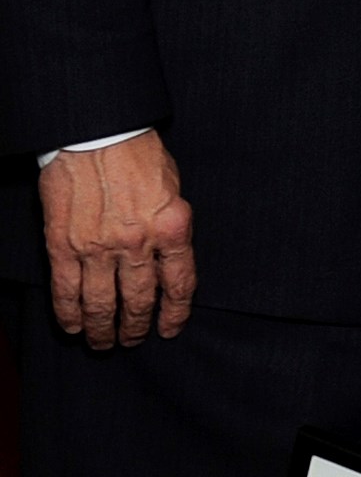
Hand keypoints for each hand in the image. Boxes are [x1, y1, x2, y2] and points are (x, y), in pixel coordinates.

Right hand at [38, 131, 195, 348]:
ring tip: (103, 342)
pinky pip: (66, 290)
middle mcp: (137, 244)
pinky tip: (73, 326)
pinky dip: (69, 313)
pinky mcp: (64, 245)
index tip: (170, 329)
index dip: (175, 313)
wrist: (97, 134)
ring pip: (101, 303)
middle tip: (132, 341)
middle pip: (139, 300)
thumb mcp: (173, 190)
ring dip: (103, 328)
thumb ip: (171, 227)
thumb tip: (166, 259)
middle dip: (136, 327)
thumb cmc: (139, 154)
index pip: (180, 285)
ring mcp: (98, 247)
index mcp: (173, 229)